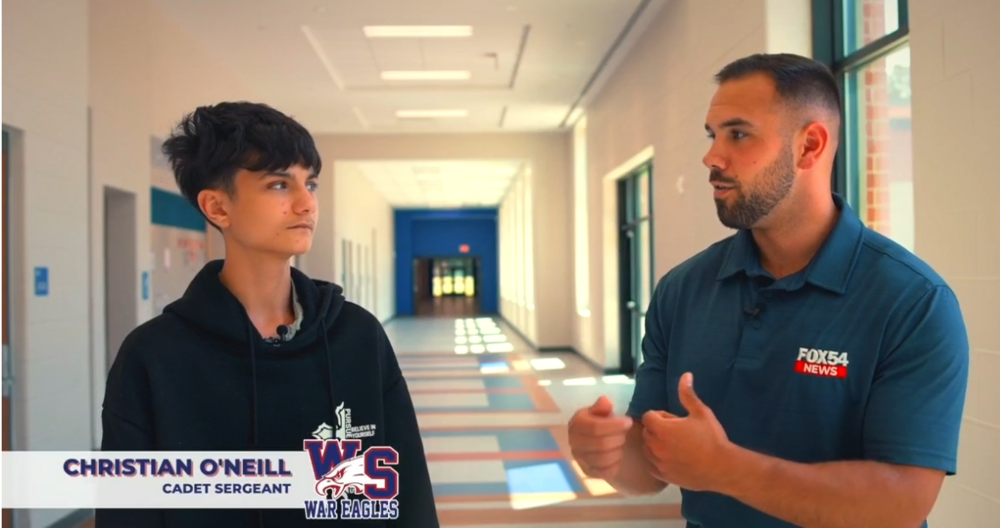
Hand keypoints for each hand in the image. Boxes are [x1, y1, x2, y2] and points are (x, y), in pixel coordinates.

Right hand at [567, 395, 633, 479]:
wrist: (604, 440)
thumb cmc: (606, 423)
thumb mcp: (605, 411)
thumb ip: (604, 407)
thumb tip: (604, 401)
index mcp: (577, 422)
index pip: (595, 427)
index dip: (614, 425)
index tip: (628, 422)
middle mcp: (574, 441)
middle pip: (601, 444)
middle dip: (618, 438)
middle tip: (625, 434)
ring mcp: (579, 458)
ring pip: (604, 459)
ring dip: (618, 451)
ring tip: (620, 444)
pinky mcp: (587, 472)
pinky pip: (605, 472)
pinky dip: (615, 465)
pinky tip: (617, 457)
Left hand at [642, 372, 733, 491]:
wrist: (722, 467)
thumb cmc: (711, 438)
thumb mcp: (701, 413)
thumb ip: (688, 394)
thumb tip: (685, 375)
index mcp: (661, 428)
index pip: (648, 416)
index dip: (660, 416)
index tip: (674, 420)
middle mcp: (655, 445)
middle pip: (647, 432)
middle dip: (657, 430)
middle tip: (677, 432)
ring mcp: (658, 462)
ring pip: (647, 449)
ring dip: (656, 445)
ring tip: (675, 446)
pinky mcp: (663, 475)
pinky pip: (651, 465)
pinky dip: (658, 461)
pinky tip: (673, 459)